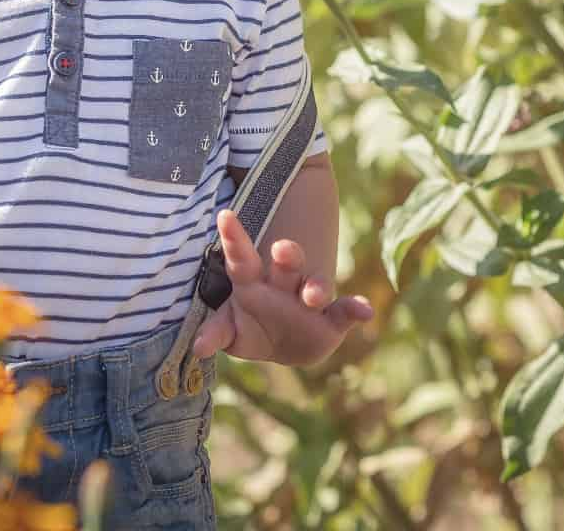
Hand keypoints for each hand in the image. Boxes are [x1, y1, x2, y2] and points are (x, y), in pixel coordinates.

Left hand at [192, 209, 373, 365]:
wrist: (283, 345)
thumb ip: (215, 332)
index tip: (225, 215)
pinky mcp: (331, 321)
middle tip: (283, 249)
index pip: (240, 256)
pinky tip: (365, 310)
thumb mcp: (231, 328)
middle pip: (285, 263)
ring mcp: (308, 300)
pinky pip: (345, 312)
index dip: (233, 237)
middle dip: (286, 255)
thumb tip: (198, 348)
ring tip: (314, 295)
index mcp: (252, 280)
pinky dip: (356, 310)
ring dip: (316, 287)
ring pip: (314, 285)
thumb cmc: (250, 324)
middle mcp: (282, 283)